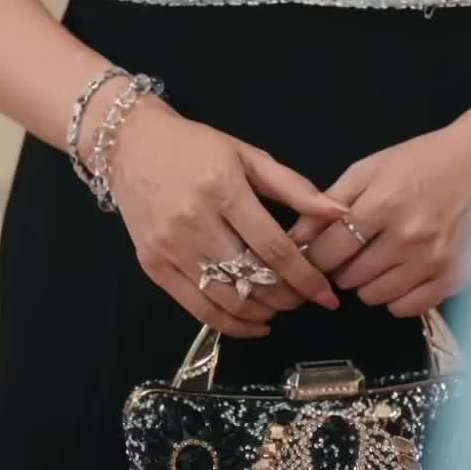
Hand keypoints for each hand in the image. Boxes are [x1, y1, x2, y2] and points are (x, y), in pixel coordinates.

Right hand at [105, 93, 348, 338]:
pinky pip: (198, 310)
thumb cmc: (195, 146)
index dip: (305, 277)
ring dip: (263, 313)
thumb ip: (293, 187)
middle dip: (288, 297)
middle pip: (252, 279)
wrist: (131, 144)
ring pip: (227, 301)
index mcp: (223, 190)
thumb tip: (339, 213)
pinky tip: (254, 322)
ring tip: (282, 308)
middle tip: (306, 298)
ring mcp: (171, 249)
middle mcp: (195, 223)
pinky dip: (231, 325)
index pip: (273, 247)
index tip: (328, 294)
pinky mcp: (153, 268)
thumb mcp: (247, 155)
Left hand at [291, 111, 470, 318]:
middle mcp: (406, 238)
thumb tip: (298, 236)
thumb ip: (331, 200)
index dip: (316, 255)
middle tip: (351, 251)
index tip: (317, 253)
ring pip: (375, 297)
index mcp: (382, 204)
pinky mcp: (454, 278)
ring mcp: (432, 262)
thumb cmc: (423, 160)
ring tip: (377, 260)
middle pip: (350, 277)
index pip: (330, 250)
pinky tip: (399, 275)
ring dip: (366, 283)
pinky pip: (408, 308)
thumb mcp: (371, 167)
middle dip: (341, 267)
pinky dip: (396, 297)